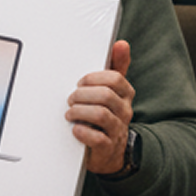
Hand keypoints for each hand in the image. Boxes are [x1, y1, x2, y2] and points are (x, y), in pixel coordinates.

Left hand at [67, 40, 134, 173]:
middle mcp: (124, 112)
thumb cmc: (105, 116)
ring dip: (79, 111)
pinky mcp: (107, 148)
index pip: (115, 79)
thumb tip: (121, 43)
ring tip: (70, 113)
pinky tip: (75, 129)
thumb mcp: (111, 91)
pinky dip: (83, 132)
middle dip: (82, 95)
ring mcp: (117, 131)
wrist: (108, 152)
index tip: (80, 83)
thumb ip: (115, 67)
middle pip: (106, 95)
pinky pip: (98, 139)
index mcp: (125, 95)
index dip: (93, 78)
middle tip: (71, 99)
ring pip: (101, 115)